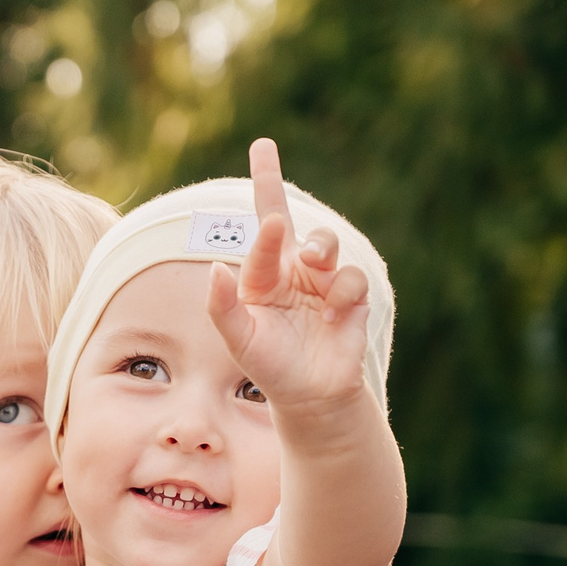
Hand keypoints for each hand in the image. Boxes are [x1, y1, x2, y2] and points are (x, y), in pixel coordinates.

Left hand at [203, 138, 373, 415]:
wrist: (310, 397)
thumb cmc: (270, 366)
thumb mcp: (239, 339)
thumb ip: (223, 306)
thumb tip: (215, 267)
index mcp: (263, 275)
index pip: (263, 229)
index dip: (267, 195)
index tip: (266, 168)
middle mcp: (294, 272)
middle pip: (294, 222)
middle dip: (276, 191)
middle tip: (268, 183)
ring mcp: (324, 283)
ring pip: (326, 244)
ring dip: (321, 246)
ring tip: (313, 260)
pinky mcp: (352, 299)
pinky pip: (351, 278)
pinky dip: (343, 289)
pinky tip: (334, 312)